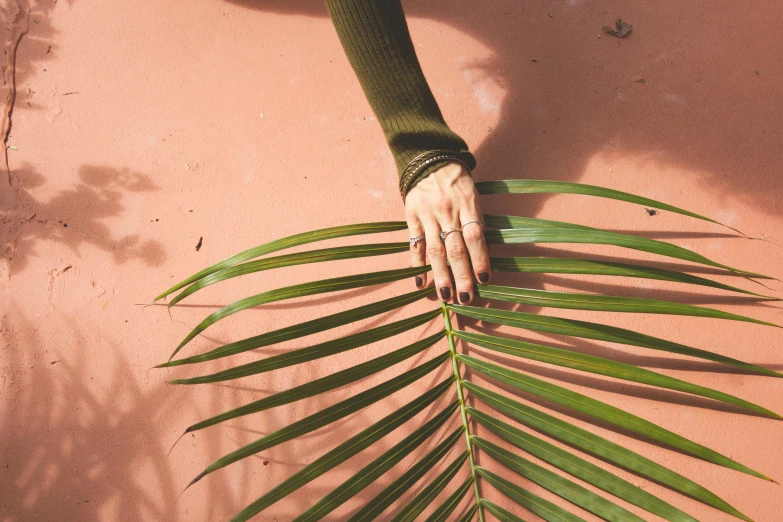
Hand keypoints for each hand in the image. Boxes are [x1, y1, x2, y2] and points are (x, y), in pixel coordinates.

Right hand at [405, 161, 490, 303]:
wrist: (429, 159)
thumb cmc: (457, 182)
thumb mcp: (473, 196)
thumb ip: (477, 222)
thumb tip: (484, 254)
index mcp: (467, 205)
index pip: (475, 236)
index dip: (480, 259)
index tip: (484, 280)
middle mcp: (447, 211)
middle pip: (455, 249)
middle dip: (462, 275)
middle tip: (466, 298)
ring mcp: (428, 215)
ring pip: (435, 250)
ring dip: (440, 275)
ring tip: (445, 295)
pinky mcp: (412, 216)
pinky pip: (414, 243)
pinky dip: (417, 264)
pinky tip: (420, 282)